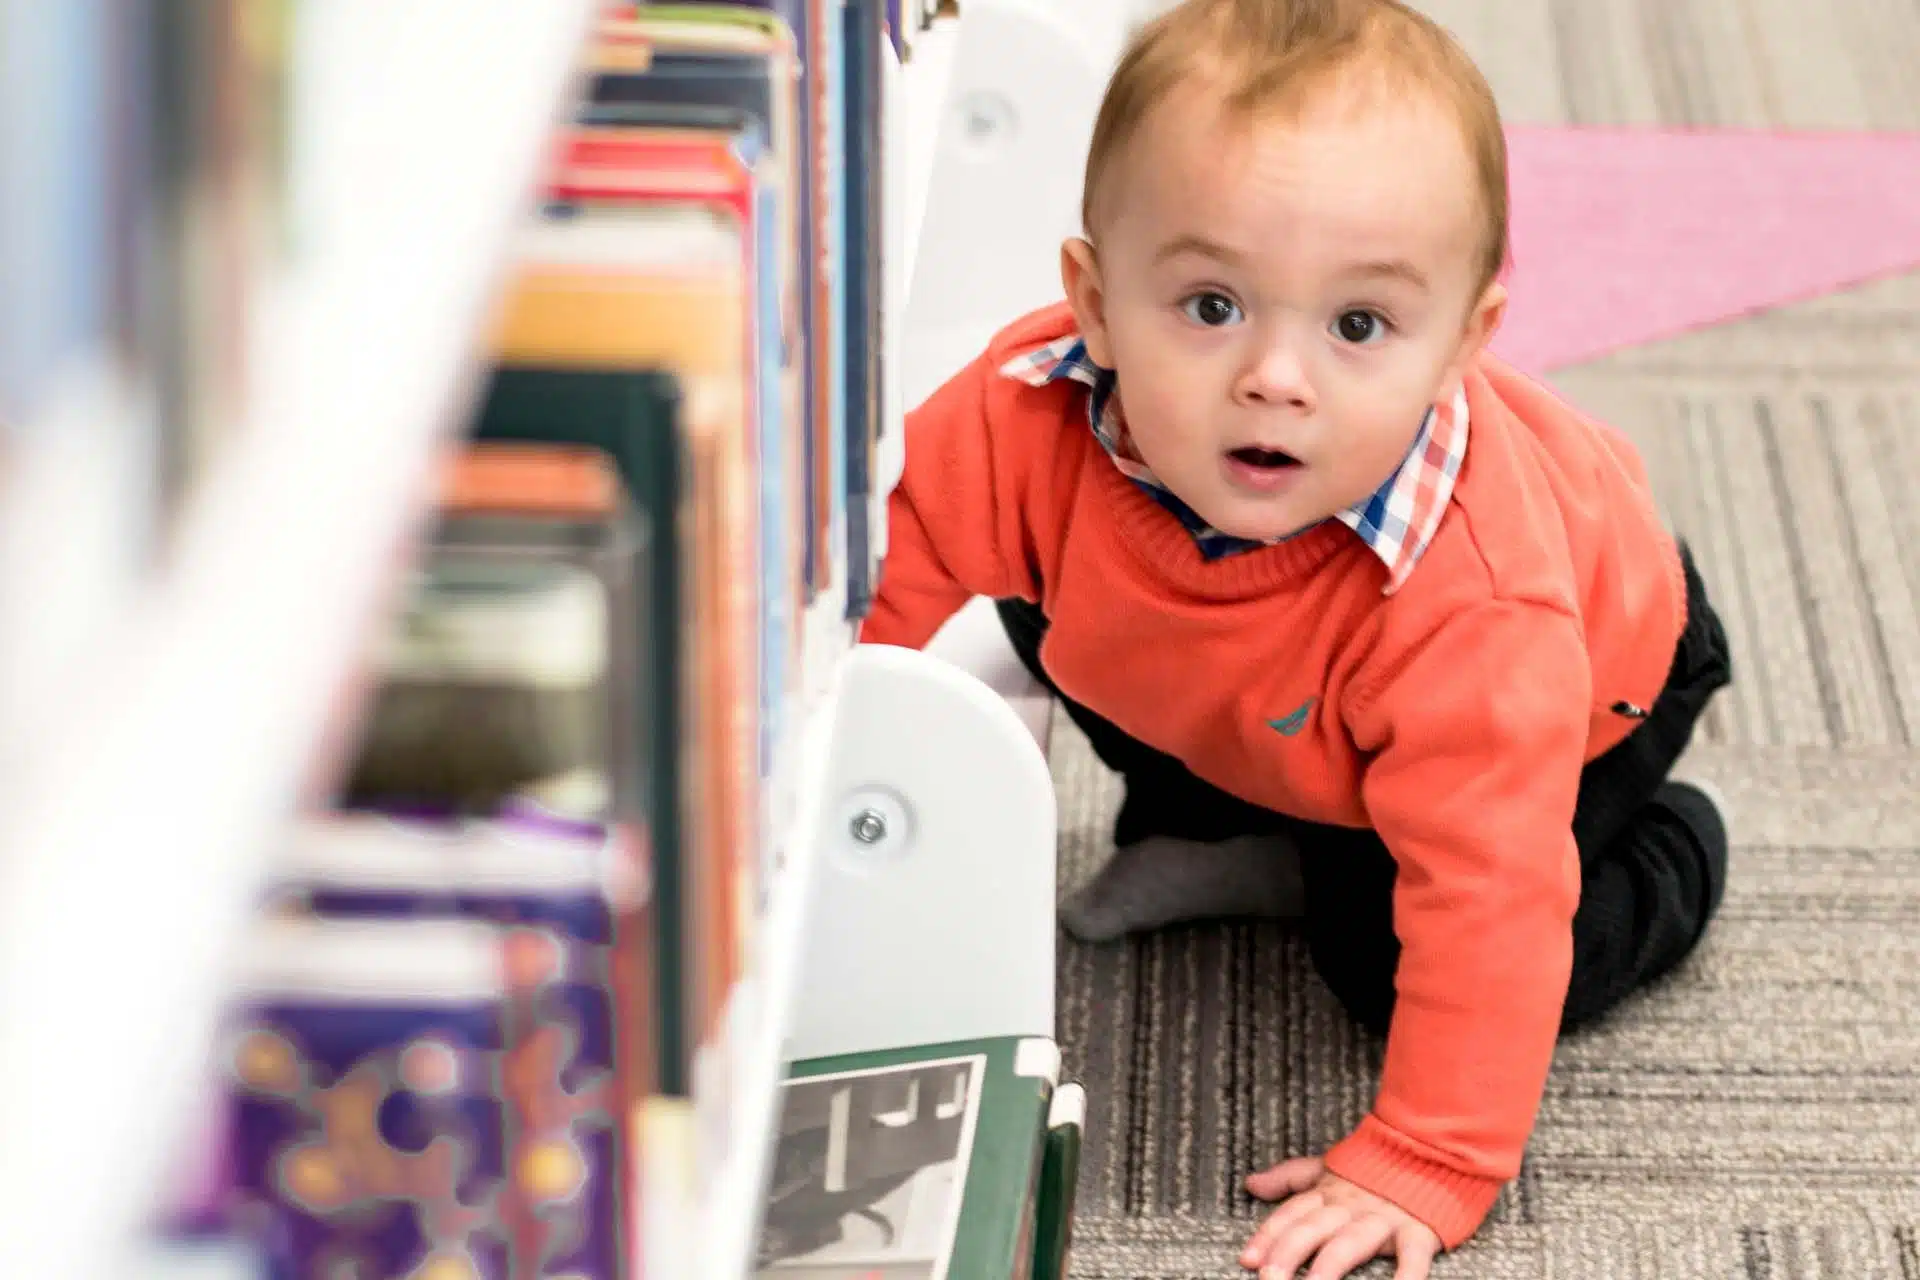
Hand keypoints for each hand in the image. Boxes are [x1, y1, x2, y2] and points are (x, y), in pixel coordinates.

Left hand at [1239, 1156, 1440, 1278]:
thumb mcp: (1327, 1168)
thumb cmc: (1375, 1166)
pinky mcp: (1418, 1231)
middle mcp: (1351, 1207)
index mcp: (1329, 1192)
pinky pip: (1412, 1257)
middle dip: (1288, 1253)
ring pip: (1350, 1243)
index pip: (1291, 1215)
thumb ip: (1289, 1178)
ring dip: (1329, 1266)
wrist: (1429, 1147)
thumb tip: (1251, 1184)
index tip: (1247, 1260)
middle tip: (1269, 1277)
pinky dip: (1406, 1276)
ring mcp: (1384, 1219)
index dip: (1268, 1236)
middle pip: (1312, 1230)